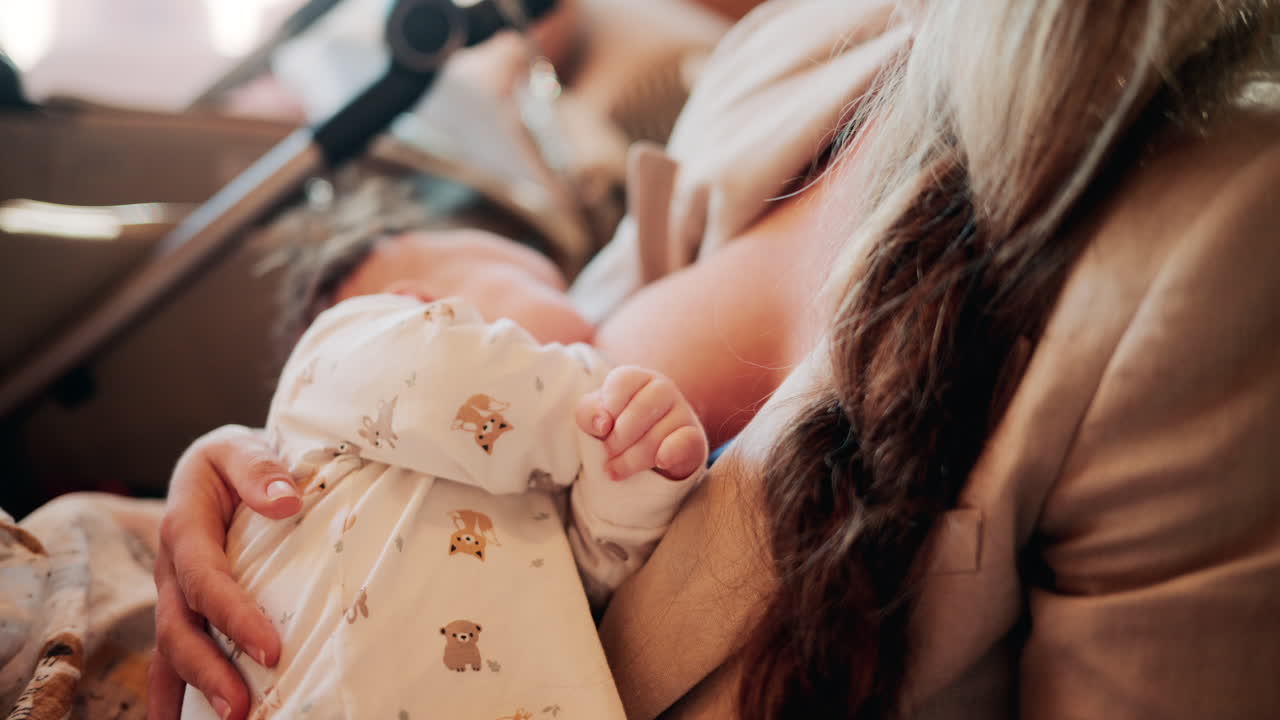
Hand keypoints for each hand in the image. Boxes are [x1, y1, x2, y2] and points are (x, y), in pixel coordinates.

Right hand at [149, 425, 301, 719]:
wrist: (220, 463)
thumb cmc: (236, 458)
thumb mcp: (240, 446)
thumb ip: (259, 468)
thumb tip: (287, 500)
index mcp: (184, 527)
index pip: (206, 580)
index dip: (234, 617)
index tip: (270, 649)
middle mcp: (172, 568)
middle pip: (180, 628)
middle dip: (208, 671)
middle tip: (241, 708)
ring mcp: (173, 593)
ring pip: (173, 650)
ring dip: (193, 691)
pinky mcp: (185, 609)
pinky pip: (173, 656)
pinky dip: (173, 696)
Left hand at [576, 366, 707, 480]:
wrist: (652, 453)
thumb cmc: (619, 428)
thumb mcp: (596, 418)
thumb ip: (589, 413)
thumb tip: (603, 424)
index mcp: (637, 378)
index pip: (622, 381)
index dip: (608, 407)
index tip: (602, 428)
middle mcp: (663, 388)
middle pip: (641, 410)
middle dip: (618, 439)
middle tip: (608, 454)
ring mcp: (682, 412)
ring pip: (657, 435)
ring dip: (631, 459)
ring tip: (617, 469)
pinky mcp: (695, 438)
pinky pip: (685, 442)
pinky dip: (670, 453)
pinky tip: (660, 462)